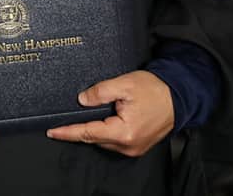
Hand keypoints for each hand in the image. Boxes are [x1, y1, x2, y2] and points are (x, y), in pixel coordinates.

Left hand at [44, 70, 175, 157]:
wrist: (181, 96)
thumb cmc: (155, 89)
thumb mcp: (125, 84)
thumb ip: (101, 92)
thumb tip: (82, 100)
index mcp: (123, 132)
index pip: (88, 132)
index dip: (68, 132)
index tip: (51, 131)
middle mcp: (128, 145)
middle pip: (95, 138)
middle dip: (80, 129)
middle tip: (64, 118)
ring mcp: (134, 148)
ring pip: (104, 140)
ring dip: (94, 129)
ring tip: (87, 115)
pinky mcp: (138, 146)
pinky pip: (114, 141)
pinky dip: (106, 131)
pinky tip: (103, 120)